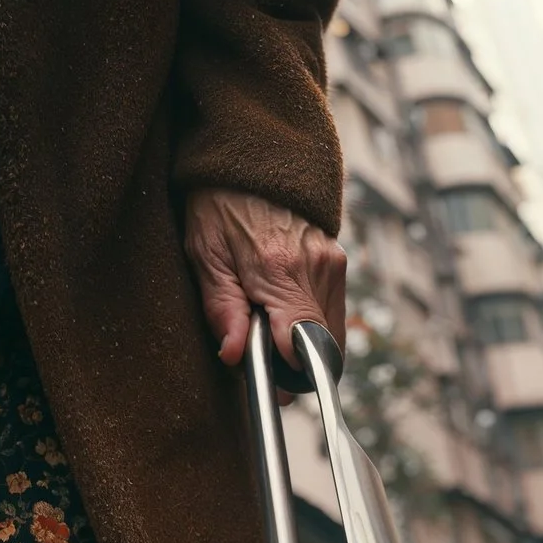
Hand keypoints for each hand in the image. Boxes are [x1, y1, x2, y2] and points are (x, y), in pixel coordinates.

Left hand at [182, 188, 346, 370]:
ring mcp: (333, 262)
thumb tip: (235, 357)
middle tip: (259, 353)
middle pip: (321, 347)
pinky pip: (332, 309)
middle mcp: (316, 266)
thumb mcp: (204, 254)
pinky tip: (281, 300)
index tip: (271, 387)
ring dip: (302, 340)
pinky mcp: (339, 259)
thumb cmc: (217, 204)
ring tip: (266, 317)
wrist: (249, 156)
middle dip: (293, 363)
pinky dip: (310, 319)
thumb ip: (221, 308)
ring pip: (330, 332)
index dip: (288, 377)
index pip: (304, 345)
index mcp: (278, 269)